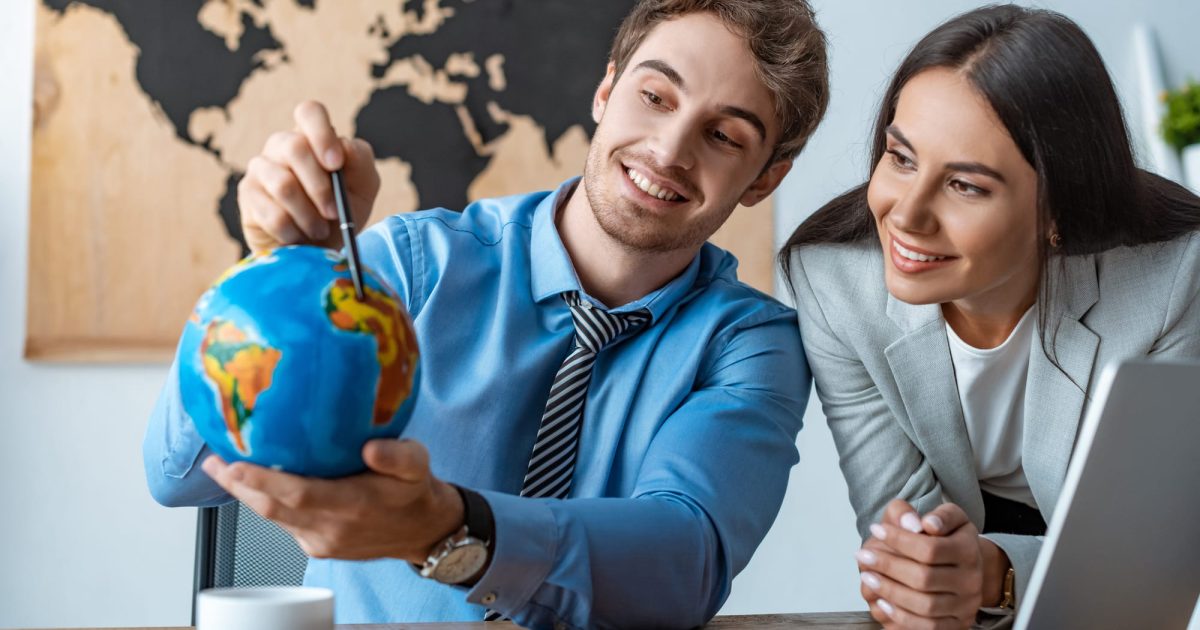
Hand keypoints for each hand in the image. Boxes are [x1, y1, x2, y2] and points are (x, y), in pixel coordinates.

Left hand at [200, 439, 462, 562]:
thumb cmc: (415, 491)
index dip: (263, 481)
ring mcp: (321, 541)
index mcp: (353, 506)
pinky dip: (265, 503)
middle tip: (214, 460)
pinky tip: (254, 484)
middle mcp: (331, 528)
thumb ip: (398, 456)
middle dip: (238, 486)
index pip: (298, 495)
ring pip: (273, 518)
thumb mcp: (418, 463)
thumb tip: (370, 447)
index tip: (236, 464)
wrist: (423, 531)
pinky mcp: (317, 546)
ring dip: (246, 495)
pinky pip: (284, 523)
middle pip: (272, 509)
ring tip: (222, 467)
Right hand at [237, 100, 380, 252]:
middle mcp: (282, 145)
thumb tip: (343, 145)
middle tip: (334, 213)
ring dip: (309, 215)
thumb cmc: (341, 212)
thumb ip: (360, 160)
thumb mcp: (363, 187)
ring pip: (283, 184)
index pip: (310, 112)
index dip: (322, 134)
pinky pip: (272, 213)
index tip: (335, 164)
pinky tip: (298, 237)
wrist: (316, 249)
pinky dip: (292, 231)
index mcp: (312, 136)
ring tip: (320, 230)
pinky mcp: (248, 193)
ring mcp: (261, 167)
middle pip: (295, 147)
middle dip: (320, 187)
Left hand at [855, 500, 982, 629]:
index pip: (929, 549)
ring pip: (925, 605)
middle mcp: (971, 581)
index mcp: (969, 551)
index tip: (875, 529)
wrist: (968, 568)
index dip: (899, 539)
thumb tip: (916, 524)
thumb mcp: (947, 517)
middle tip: (862, 555)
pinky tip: (882, 602)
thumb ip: (935, 515)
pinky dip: (901, 616)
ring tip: (867, 577)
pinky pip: (928, 627)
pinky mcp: (957, 625)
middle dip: (888, 566)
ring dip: (890, 591)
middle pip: (924, 578)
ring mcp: (965, 606)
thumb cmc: (949, 539)